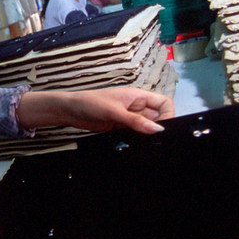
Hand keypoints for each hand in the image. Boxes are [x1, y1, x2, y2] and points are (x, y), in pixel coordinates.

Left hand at [15, 87, 174, 133]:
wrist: (70, 111)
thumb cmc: (89, 102)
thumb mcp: (114, 111)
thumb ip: (136, 121)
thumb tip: (157, 129)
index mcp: (138, 96)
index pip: (164, 103)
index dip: (168, 115)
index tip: (163, 128)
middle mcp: (136, 106)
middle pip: (157, 117)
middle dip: (156, 128)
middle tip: (151, 137)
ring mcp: (128, 118)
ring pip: (146, 128)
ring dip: (145, 135)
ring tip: (138, 139)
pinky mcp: (121, 127)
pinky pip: (134, 134)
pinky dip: (135, 139)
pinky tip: (130, 142)